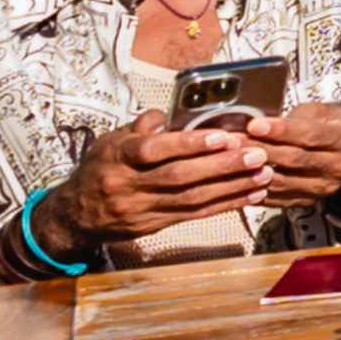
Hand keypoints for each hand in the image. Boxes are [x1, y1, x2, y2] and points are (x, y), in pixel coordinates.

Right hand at [59, 112, 268, 243]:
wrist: (76, 215)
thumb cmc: (101, 168)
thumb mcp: (110, 141)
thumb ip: (141, 127)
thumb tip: (168, 114)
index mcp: (118, 158)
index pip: (154, 150)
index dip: (189, 144)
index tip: (222, 136)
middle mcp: (129, 185)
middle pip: (179, 177)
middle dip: (221, 166)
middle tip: (256, 153)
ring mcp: (143, 208)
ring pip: (192, 199)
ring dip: (231, 187)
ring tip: (264, 173)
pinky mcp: (156, 225)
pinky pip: (195, 215)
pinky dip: (226, 205)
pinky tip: (252, 195)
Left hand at [242, 103, 340, 211]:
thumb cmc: (338, 126)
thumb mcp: (325, 112)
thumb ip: (296, 118)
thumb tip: (261, 123)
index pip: (311, 136)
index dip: (281, 131)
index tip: (255, 125)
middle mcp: (338, 166)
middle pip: (294, 160)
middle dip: (260, 149)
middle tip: (233, 140)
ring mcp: (325, 187)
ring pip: (284, 181)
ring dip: (253, 171)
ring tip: (230, 159)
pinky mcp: (311, 201)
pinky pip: (280, 199)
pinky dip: (258, 190)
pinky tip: (240, 180)